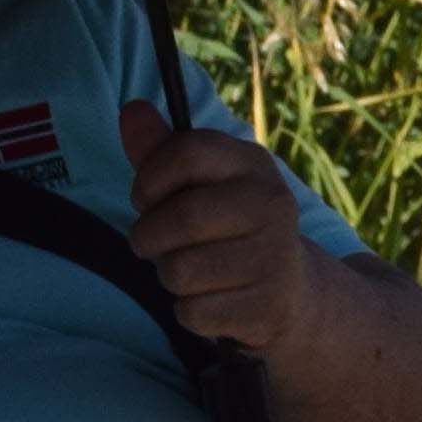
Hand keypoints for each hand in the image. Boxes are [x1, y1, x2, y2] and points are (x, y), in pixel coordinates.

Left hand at [121, 101, 320, 352]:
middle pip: (181, 217)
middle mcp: (272, 205)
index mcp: (253, 165)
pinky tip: (211, 299)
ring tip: (190, 271)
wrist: (290, 291)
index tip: (146, 198)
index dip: (149, 179)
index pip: (187, 153)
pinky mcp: (266, 307)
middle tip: (152, 242)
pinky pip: (193, 311)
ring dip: (169, 275)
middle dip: (148, 236)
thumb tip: (131, 110)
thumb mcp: (200, 184)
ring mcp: (273, 258)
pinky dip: (189, 310)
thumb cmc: (227, 228)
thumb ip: (161, 150)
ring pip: (180, 270)